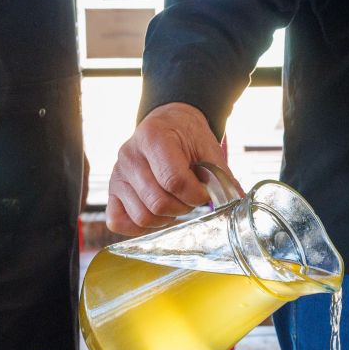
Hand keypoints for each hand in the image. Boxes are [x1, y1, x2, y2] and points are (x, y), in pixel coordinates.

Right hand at [107, 102, 233, 235]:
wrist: (168, 122)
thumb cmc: (187, 135)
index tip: (204, 193)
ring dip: (165, 219)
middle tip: (191, 200)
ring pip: (142, 217)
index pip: (174, 181)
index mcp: (153, 137)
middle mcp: (129, 155)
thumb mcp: (208, 147)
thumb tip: (236, 200)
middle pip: (157, 203)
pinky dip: (139, 227)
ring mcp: (117, 175)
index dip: (195, 195)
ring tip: (176, 205)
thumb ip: (220, 175)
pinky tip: (157, 215)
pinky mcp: (112, 191)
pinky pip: (118, 222)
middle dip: (183, 208)